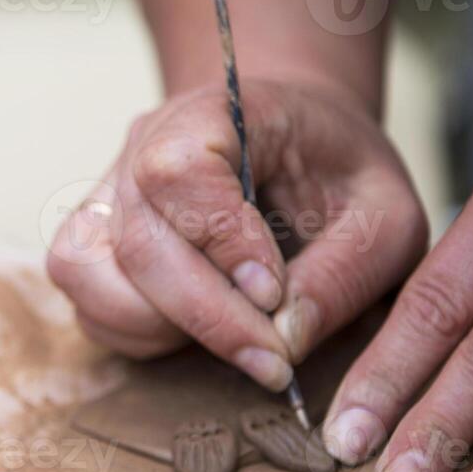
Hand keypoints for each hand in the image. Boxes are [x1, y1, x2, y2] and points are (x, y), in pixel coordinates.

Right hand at [48, 80, 426, 389]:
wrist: (294, 144)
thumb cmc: (338, 172)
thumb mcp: (385, 214)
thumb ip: (344, 273)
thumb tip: (284, 338)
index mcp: (218, 112)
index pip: (180, 171)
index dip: (220, 242)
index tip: (274, 292)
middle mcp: (144, 145)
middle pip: (137, 239)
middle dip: (207, 315)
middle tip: (274, 359)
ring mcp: (108, 191)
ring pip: (89, 272)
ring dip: (160, 326)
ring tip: (233, 336)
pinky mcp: (93, 240)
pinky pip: (87, 298)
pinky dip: (136, 330)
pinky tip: (196, 330)